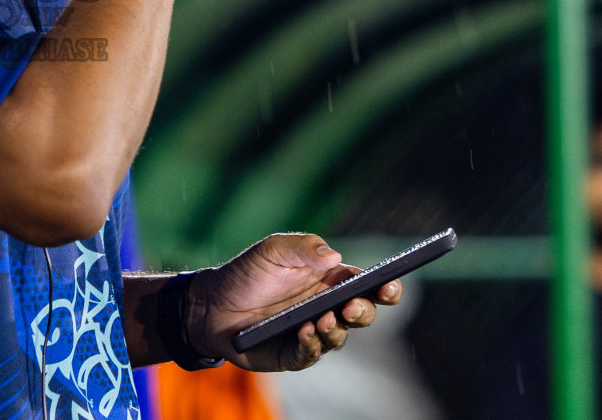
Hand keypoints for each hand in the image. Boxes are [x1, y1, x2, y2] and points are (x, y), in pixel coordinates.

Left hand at [186, 233, 402, 371]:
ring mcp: (312, 332)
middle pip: (361, 314)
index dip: (385, 287)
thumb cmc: (247, 273)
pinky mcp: (293, 354)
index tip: (390, 284)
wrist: (212, 304)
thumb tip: (335, 257)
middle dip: (364, 311)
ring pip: (339, 337)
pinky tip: (304, 332)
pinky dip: (311, 344)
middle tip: (351, 306)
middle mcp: (326, 308)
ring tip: (321, 318)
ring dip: (335, 329)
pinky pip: (311, 353)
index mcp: (329, 280)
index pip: (366, 285)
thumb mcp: (272, 250)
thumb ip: (302, 247)